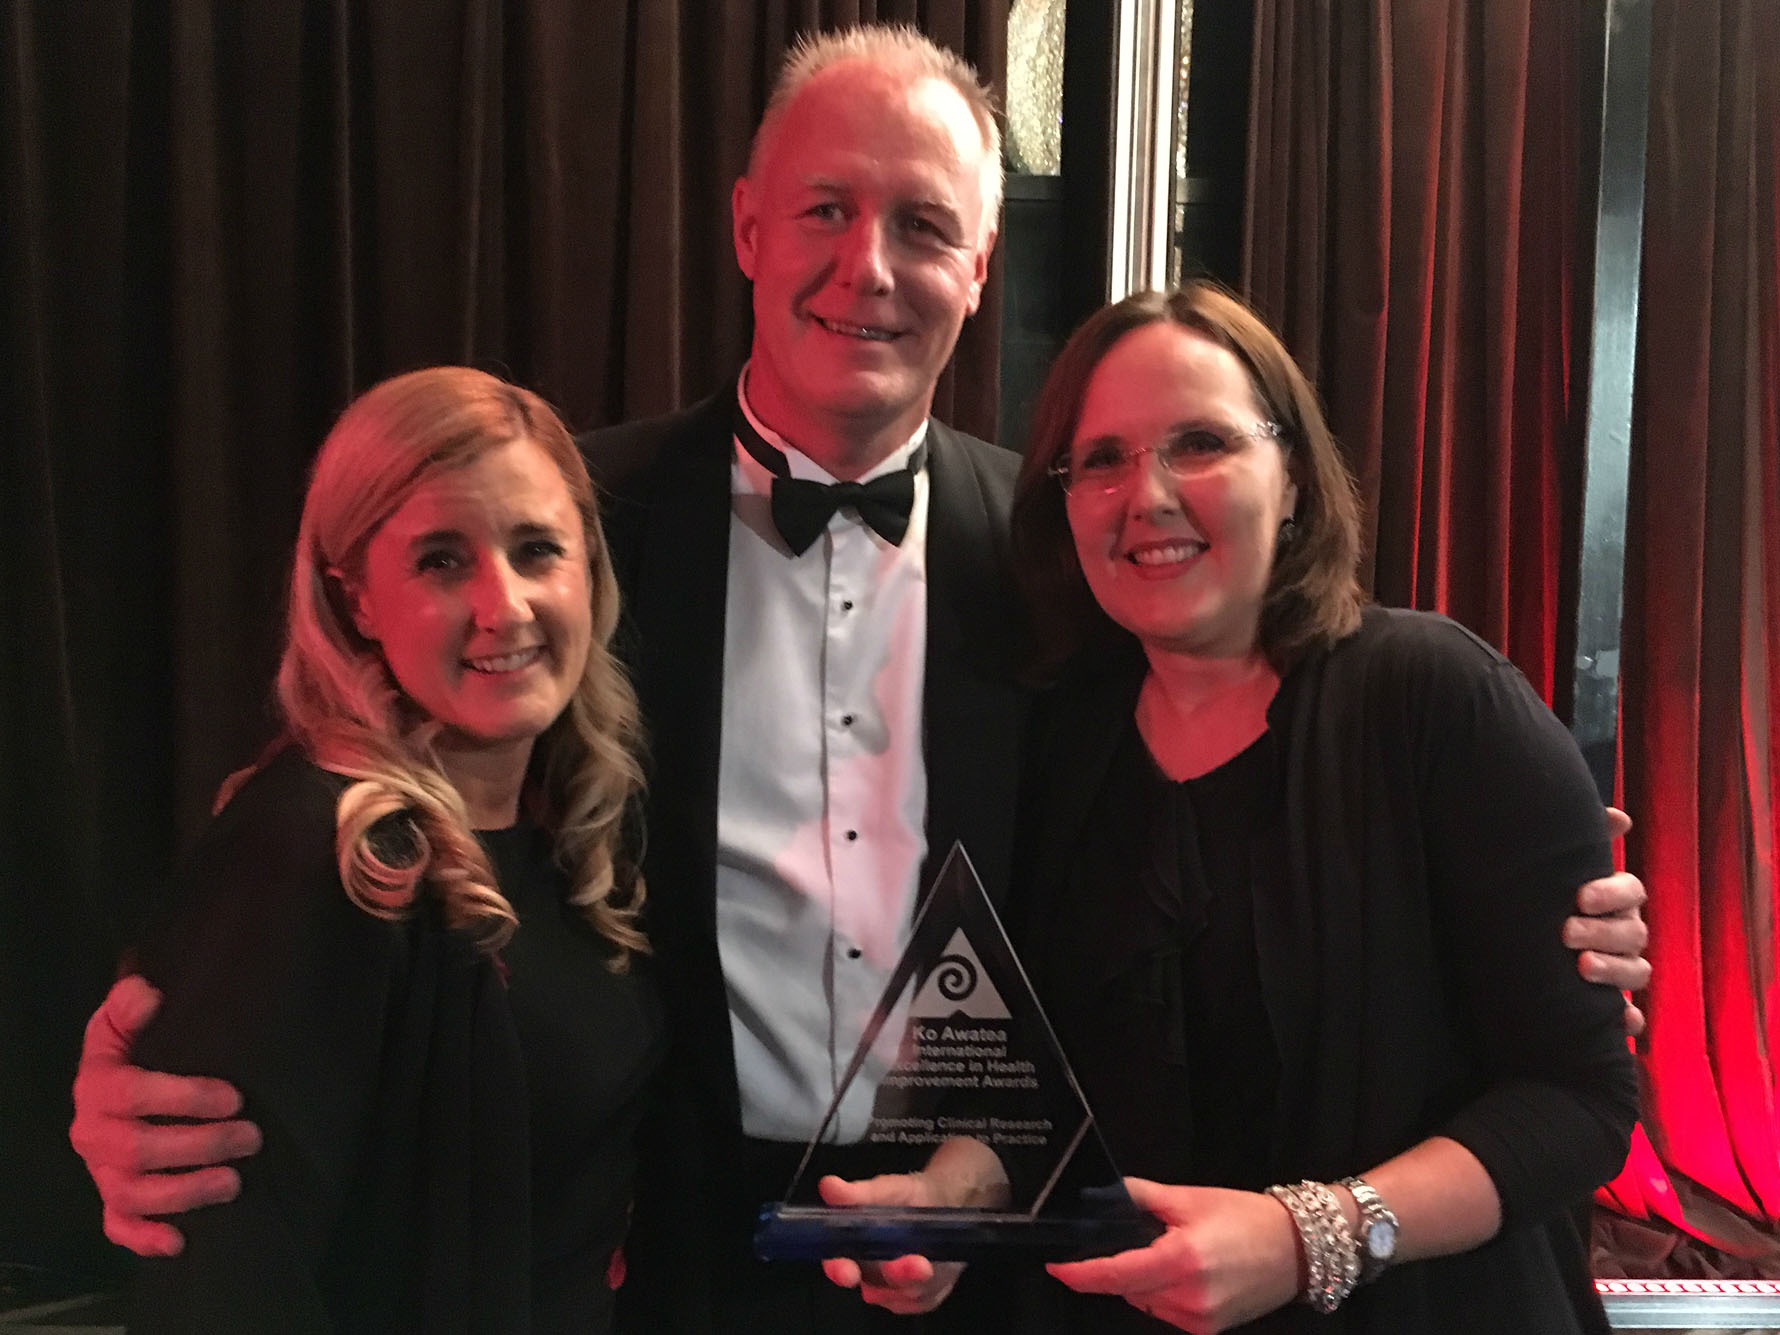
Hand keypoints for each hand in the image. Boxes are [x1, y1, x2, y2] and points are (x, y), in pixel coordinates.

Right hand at [68, 975, 262, 1255]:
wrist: (113, 1089)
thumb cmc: (135, 1052)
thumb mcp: (125, 1022)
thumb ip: (129, 1005)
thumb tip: (146, 993)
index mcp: (97, 1086)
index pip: (132, 1093)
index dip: (183, 1096)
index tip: (233, 1096)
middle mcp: (93, 1133)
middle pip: (140, 1150)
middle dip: (201, 1146)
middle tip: (252, 1137)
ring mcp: (101, 1172)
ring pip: (133, 1194)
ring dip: (185, 1193)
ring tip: (234, 1182)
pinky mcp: (110, 1201)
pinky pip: (118, 1227)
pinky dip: (145, 1239)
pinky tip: (180, 1242)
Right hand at [817, 1172, 962, 1315]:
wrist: (943, 1202)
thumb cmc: (906, 1197)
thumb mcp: (885, 1189)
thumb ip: (857, 1194)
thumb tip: (828, 1185)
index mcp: (851, 1250)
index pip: (837, 1265)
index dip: (839, 1270)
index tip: (847, 1270)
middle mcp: (869, 1276)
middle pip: (873, 1287)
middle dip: (890, 1278)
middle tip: (902, 1266)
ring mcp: (894, 1291)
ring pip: (901, 1296)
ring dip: (913, 1282)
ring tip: (925, 1264)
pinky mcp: (920, 1299)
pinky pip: (923, 1301)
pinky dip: (930, 1287)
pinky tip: (936, 1270)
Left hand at [1047, 1179, 1299, 1333]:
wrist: (1297, 1248)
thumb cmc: (1247, 1218)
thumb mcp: (1189, 1199)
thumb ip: (1140, 1196)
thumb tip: (1103, 1196)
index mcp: (1181, 1261)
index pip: (1116, 1273)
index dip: (1081, 1273)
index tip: (1058, 1267)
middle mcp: (1188, 1297)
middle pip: (1127, 1287)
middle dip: (1120, 1265)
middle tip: (1141, 1237)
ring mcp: (1199, 1318)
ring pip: (1144, 1301)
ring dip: (1141, 1280)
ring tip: (1173, 1251)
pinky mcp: (1207, 1329)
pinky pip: (1165, 1310)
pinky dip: (1161, 1292)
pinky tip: (1183, 1271)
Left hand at [1563, 807, 1650, 1034]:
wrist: (1517, 938)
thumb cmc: (1545, 894)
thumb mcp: (1557, 866)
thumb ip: (1584, 837)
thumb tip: (1620, 817)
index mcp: (1615, 897)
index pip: (1631, 891)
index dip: (1612, 893)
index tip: (1580, 897)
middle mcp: (1623, 932)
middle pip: (1633, 932)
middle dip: (1603, 932)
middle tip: (1566, 932)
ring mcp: (1620, 967)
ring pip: (1637, 971)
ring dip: (1615, 971)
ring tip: (1582, 968)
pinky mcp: (1607, 1003)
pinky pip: (1631, 1017)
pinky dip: (1628, 1021)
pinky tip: (1620, 1023)